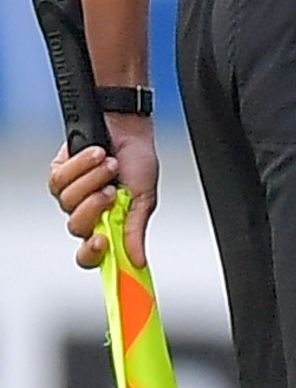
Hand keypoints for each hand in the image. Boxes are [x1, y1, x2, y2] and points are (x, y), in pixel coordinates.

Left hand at [46, 114, 154, 270]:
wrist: (127, 127)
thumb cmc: (138, 160)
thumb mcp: (145, 199)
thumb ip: (136, 231)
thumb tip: (137, 260)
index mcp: (108, 224)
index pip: (91, 253)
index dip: (92, 254)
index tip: (102, 242)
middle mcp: (86, 212)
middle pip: (76, 227)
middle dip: (94, 206)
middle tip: (111, 192)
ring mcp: (70, 194)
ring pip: (67, 202)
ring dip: (92, 180)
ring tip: (109, 166)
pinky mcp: (58, 174)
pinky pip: (60, 179)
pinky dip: (81, 165)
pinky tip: (96, 157)